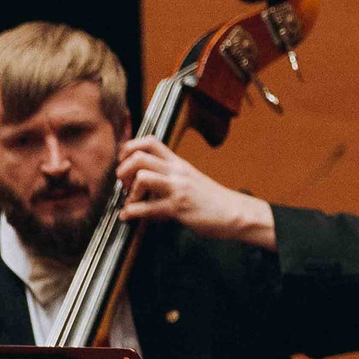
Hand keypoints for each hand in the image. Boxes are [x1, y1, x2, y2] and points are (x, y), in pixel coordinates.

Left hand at [116, 137, 275, 248]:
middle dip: (123, 170)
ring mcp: (178, 188)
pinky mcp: (179, 207)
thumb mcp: (190, 179)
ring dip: (129, 191)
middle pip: (138, 156)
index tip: (125, 163)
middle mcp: (177, 171)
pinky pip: (148, 208)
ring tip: (132, 201)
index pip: (149, 142)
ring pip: (142, 176)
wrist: (236, 213)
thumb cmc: (213, 200)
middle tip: (126, 185)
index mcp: (178, 163)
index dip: (129, 149)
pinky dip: (132, 212)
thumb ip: (170, 176)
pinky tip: (129, 216)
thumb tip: (146, 179)